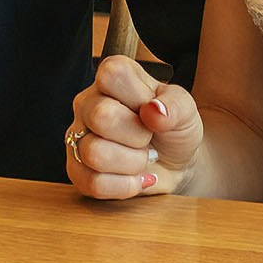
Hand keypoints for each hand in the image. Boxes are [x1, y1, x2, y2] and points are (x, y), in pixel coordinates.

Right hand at [65, 54, 197, 200]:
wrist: (174, 164)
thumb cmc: (173, 129)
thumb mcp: (186, 110)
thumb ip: (175, 105)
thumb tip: (154, 111)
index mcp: (112, 76)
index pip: (111, 75)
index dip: (138, 98)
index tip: (152, 109)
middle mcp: (88, 102)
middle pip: (101, 117)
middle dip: (138, 136)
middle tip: (148, 138)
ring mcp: (77, 136)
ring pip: (94, 152)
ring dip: (131, 163)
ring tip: (141, 158)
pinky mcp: (76, 169)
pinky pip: (92, 182)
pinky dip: (123, 186)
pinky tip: (134, 178)